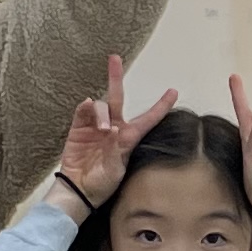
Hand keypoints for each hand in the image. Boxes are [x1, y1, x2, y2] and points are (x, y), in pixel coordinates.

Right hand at [54, 55, 179, 211]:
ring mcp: (94, 126)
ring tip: (103, 127)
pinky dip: (85, 108)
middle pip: (117, 97)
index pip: (148, 118)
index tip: (173, 91)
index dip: (161, 105)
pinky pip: (82, 112)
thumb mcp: (114, 171)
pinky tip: (87, 106)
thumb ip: (113, 150)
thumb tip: (113, 129)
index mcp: (128, 138)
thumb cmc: (102, 184)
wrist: (79, 192)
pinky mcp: (78, 129)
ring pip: (100, 106)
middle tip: (114, 58)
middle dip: (115, 77)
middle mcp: (113, 127)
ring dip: (102, 112)